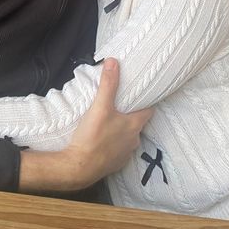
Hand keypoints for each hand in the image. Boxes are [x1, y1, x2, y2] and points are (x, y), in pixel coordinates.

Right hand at [18, 58, 151, 191]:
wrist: (79, 167)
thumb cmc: (92, 136)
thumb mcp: (100, 106)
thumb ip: (108, 84)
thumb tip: (113, 61)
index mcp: (134, 125)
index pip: (149, 111)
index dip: (147, 102)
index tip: (144, 95)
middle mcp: (134, 140)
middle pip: (138, 124)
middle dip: (132, 116)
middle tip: (122, 106)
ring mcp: (125, 154)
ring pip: (128, 139)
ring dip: (122, 132)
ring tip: (111, 123)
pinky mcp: (115, 164)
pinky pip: (118, 151)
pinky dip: (113, 146)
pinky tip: (103, 141)